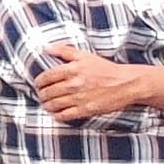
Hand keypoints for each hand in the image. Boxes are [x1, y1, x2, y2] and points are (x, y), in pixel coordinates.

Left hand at [31, 46, 153, 121]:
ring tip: (47, 104)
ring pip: (54, 104)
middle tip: (42, 95)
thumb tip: (46, 48)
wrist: (125, 83)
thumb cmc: (105, 69)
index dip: (38, 82)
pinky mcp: (85, 110)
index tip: (38, 84)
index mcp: (72, 69)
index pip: (46, 77)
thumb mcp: (85, 55)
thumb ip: (64, 50)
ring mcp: (79, 98)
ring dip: (47, 105)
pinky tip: (56, 113)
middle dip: (41, 95)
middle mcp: (73, 84)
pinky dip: (57, 115)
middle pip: (47, 92)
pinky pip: (65, 115)